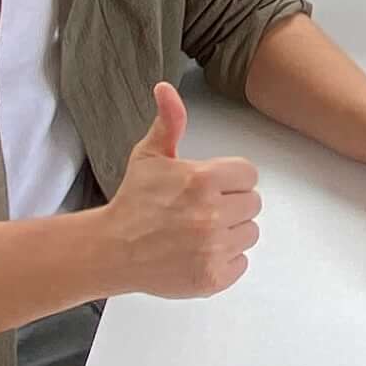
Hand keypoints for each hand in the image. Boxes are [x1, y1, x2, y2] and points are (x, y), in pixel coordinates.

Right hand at [97, 83, 259, 297]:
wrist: (113, 250)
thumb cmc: (133, 202)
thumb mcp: (150, 156)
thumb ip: (169, 122)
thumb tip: (166, 89)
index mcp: (202, 179)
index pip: (249, 175)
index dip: (231, 179)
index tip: (212, 186)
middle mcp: (212, 213)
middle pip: (252, 204)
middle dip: (231, 204)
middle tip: (202, 210)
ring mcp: (213, 247)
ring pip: (249, 233)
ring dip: (231, 232)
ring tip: (200, 231)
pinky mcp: (212, 276)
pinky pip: (241, 262)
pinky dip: (225, 260)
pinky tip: (200, 252)